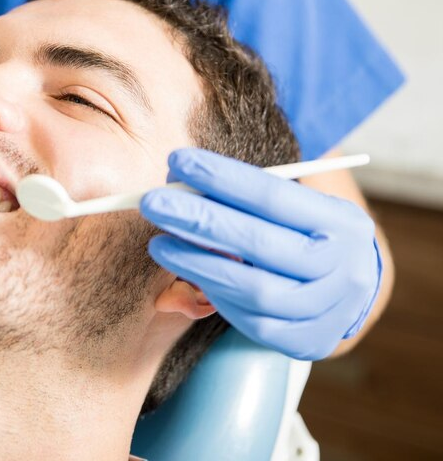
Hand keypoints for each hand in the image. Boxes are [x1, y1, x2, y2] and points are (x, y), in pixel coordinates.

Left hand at [141, 148, 381, 359]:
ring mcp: (325, 310)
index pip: (274, 197)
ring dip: (197, 263)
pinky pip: (250, 320)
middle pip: (260, 243)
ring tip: (158, 243)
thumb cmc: (307, 233)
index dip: (222, 178)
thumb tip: (179, 179)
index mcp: (341, 222)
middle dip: (199, 220)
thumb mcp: (296, 205)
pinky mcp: (304, 341)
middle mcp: (341, 268)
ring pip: (253, 289)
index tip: (178, 160)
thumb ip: (244, 195)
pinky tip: (189, 273)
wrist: (350, 291)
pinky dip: (215, 294)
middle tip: (152, 202)